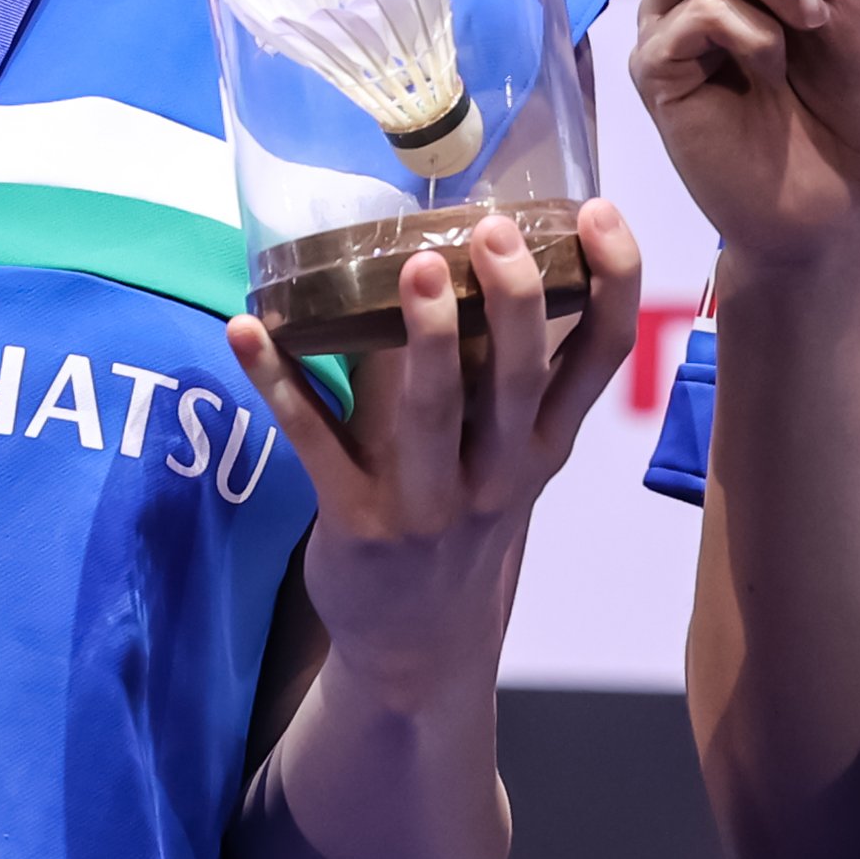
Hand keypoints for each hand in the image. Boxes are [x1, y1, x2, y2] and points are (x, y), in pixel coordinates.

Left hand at [227, 205, 642, 709]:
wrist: (420, 648)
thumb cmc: (465, 521)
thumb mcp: (507, 458)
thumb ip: (498, 372)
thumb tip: (459, 244)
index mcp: (543, 442)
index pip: (601, 355)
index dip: (614, 281)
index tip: (601, 210)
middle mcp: (500, 473)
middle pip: (522, 378)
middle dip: (514, 301)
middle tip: (495, 232)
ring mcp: (430, 503)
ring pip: (434, 413)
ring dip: (426, 338)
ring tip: (413, 267)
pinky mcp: (358, 523)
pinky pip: (314, 443)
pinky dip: (276, 382)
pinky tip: (245, 329)